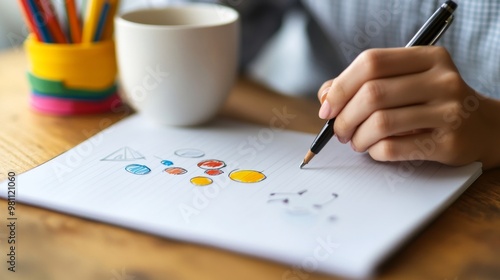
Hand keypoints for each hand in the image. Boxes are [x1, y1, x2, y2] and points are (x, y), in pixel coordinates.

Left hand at [317, 46, 499, 168]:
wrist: (482, 127)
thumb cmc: (432, 102)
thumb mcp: (405, 82)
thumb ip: (364, 83)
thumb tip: (326, 98)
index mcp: (428, 57)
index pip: (371, 62)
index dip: (341, 86)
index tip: (327, 107)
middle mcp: (441, 80)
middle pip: (372, 94)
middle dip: (344, 117)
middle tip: (338, 131)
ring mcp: (449, 111)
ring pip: (380, 123)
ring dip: (357, 138)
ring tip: (356, 142)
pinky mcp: (448, 142)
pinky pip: (393, 148)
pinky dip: (374, 152)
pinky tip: (375, 150)